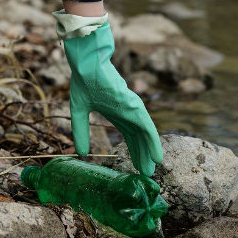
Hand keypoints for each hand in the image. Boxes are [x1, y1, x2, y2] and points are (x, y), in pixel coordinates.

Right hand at [63, 22, 162, 175]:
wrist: (87, 64)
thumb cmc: (83, 81)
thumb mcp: (79, 112)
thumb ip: (81, 132)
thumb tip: (81, 153)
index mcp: (116, 113)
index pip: (128, 136)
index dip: (133, 151)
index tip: (136, 166)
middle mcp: (127, 112)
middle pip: (139, 138)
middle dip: (142, 155)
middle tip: (146, 173)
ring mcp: (132, 109)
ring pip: (146, 135)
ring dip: (150, 153)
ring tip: (152, 170)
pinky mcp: (135, 107)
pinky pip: (148, 128)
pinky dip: (154, 143)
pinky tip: (158, 157)